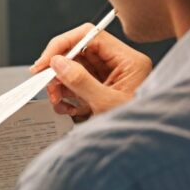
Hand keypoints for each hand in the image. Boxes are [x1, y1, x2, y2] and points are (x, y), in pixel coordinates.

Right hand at [30, 23, 152, 118]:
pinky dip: (66, 94)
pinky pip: (77, 84)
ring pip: (75, 68)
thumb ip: (81, 81)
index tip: (47, 60)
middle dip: (60, 67)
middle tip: (46, 81)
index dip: (64, 44)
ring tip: (56, 99)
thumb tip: (58, 62)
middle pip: (80, 52)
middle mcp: (120, 65)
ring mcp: (110, 78)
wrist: (143, 153)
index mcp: (128, 61)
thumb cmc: (135, 128)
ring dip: (60, 83)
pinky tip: (65, 106)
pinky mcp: (102, 90)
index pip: (90, 36)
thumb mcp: (106, 104)